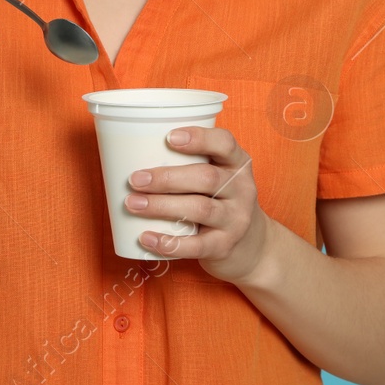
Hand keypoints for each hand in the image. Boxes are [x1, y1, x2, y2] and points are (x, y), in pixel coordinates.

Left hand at [124, 125, 272, 284]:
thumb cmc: (221, 201)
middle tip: (135, 179)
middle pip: (205, 178)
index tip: (169, 137)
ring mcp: (236, 219)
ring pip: (199, 209)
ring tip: (133, 204)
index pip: (224, 144)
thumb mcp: (219, 177)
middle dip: (167, 178)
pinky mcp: (225, 246)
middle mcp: (241, 189)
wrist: (253, 246)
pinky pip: (196, 245)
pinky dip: (169, 242)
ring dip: (161, 206)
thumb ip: (191, 164)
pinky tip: (146, 237)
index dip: (199, 138)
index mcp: (237, 164)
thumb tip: (131, 154)